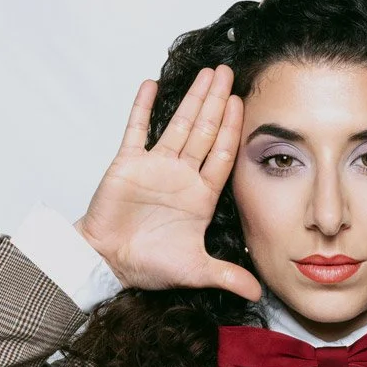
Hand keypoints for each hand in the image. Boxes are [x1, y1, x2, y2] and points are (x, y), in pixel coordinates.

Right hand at [74, 65, 260, 300]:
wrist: (107, 262)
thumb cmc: (148, 265)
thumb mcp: (195, 270)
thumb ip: (227, 276)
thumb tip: (259, 294)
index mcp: (200, 196)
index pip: (222, 154)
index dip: (233, 129)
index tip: (242, 103)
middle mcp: (181, 176)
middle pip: (204, 132)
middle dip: (217, 102)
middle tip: (229, 73)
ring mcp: (155, 167)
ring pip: (178, 125)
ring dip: (191, 99)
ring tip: (205, 73)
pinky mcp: (127, 164)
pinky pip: (137, 129)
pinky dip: (143, 108)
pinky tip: (152, 85)